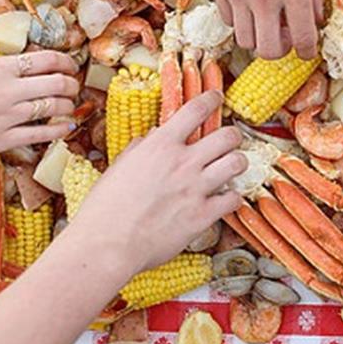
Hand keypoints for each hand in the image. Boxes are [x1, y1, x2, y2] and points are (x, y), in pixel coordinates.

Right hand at [0, 51, 79, 156]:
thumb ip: (8, 69)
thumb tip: (38, 68)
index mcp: (1, 66)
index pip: (49, 59)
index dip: (68, 63)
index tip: (72, 67)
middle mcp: (8, 89)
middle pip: (58, 83)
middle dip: (73, 85)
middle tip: (74, 88)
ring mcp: (7, 115)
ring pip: (55, 107)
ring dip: (69, 107)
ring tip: (70, 107)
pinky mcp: (2, 140)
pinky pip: (42, 134)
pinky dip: (60, 130)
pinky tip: (67, 127)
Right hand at [72, 91, 245, 273]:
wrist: (106, 245)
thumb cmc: (105, 208)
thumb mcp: (119, 167)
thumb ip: (140, 149)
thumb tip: (150, 137)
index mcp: (160, 146)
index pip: (195, 110)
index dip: (211, 99)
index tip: (217, 98)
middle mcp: (183, 162)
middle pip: (227, 136)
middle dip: (233, 136)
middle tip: (230, 141)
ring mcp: (196, 188)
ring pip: (237, 162)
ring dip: (238, 163)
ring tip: (232, 167)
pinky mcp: (203, 215)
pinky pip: (234, 198)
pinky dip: (233, 198)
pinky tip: (226, 199)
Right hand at [209, 0, 322, 59]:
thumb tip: (315, 22)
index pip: (303, 40)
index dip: (308, 51)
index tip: (306, 48)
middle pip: (269, 51)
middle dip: (280, 50)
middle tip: (284, 35)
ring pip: (246, 41)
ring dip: (258, 36)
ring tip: (266, 19)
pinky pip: (229, 21)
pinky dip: (240, 19)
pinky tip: (249, 3)